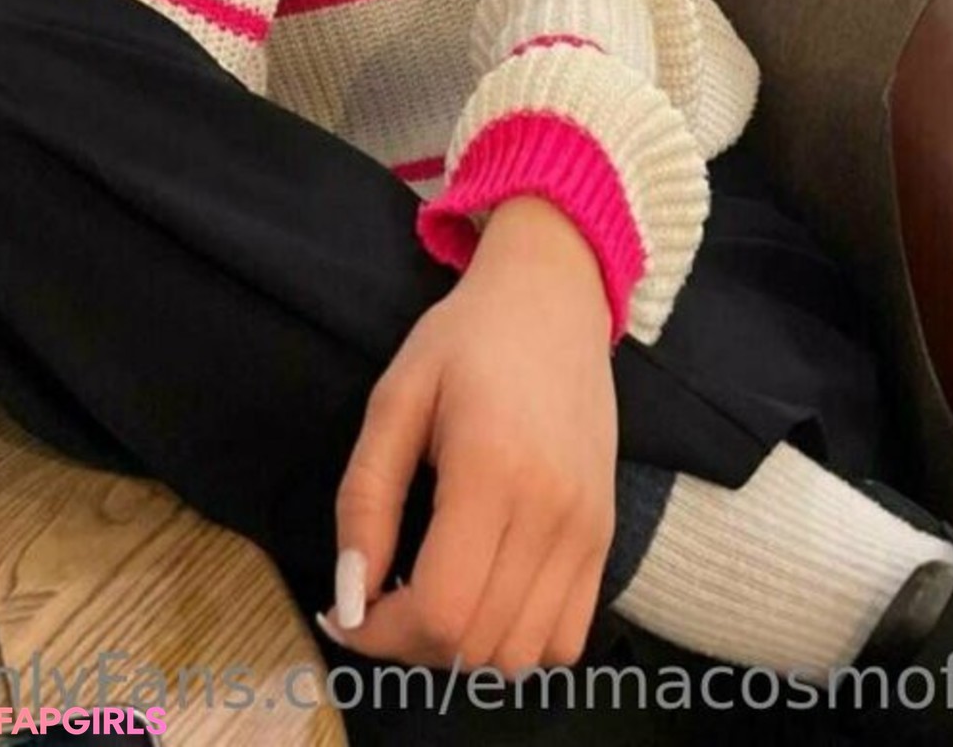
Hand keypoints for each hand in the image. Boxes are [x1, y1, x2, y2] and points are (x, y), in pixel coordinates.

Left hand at [326, 198, 616, 677]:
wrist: (554, 298)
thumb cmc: (466, 339)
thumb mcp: (396, 399)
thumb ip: (366, 500)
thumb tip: (350, 597)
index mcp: (492, 471)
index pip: (440, 611)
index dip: (380, 633)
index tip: (346, 609)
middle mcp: (553, 512)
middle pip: (477, 643)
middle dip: (411, 640)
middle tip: (381, 595)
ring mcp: (589, 530)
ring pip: (523, 655)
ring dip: (464, 646)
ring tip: (433, 590)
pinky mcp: (606, 535)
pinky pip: (567, 637)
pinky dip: (518, 640)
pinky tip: (484, 591)